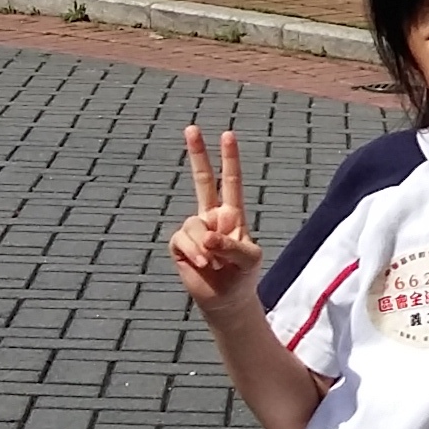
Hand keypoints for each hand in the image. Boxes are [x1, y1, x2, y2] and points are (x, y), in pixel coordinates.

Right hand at [170, 124, 262, 310]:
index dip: (229, 159)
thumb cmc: (243, 275)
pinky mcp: (180, 244)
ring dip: (204, 247)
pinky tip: (202, 266)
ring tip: (215, 265)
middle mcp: (212, 217)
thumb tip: (206, 236)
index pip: (231, 181)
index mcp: (233, 214)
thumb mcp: (249, 259)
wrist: (226, 300)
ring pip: (194, 225)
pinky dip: (194, 254)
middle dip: (198, 154)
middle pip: (203, 180)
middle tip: (192, 127)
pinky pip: (182, 240)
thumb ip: (231, 245)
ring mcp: (194, 230)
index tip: (228, 135)